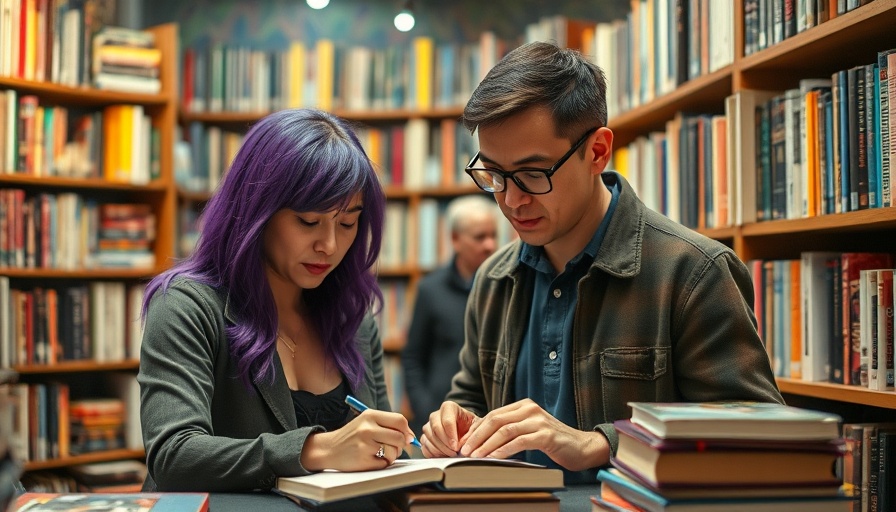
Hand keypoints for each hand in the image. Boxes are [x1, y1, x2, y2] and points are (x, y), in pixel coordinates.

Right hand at [301, 409, 415, 470]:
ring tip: (380, 453)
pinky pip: (384, 463)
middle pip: (399, 437)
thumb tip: (410, 437)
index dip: (407, 431)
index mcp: (370, 415)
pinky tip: (370, 459)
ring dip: (391, 455)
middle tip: (392, 447)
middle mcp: (367, 428)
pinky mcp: (363, 460)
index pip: (400, 420)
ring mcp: (365, 444)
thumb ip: (388, 425)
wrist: (329, 449)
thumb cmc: (352, 436)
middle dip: (400, 445)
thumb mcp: (367, 422)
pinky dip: (381, 463)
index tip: (407, 438)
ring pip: (394, 451)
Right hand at [419, 401, 478, 457]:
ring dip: (440, 449)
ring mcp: (429, 426)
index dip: (451, 434)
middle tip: (454, 452)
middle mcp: (436, 415)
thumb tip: (463, 447)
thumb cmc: (471, 427)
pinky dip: (433, 453)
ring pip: (429, 437)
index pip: (446, 420)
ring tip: (451, 454)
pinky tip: (443, 455)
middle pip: (435, 428)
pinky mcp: (425, 438)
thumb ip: (471, 434)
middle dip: (445, 443)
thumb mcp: (476, 427)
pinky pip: (424, 446)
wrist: (465, 430)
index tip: (457, 446)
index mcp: (449, 407)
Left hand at [457, 398, 610, 471]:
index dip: (476, 429)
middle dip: (477, 436)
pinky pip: (519, 441)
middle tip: (464, 450)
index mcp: (524, 405)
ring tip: (475, 456)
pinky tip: (494, 457)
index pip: (493, 415)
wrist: (582, 446)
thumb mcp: (529, 430)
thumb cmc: (553, 441)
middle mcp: (530, 409)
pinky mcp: (546, 435)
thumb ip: (511, 429)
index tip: (464, 442)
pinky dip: (504, 449)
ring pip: (505, 430)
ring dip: (487, 444)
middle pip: (495, 420)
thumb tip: (481, 440)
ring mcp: (538, 421)